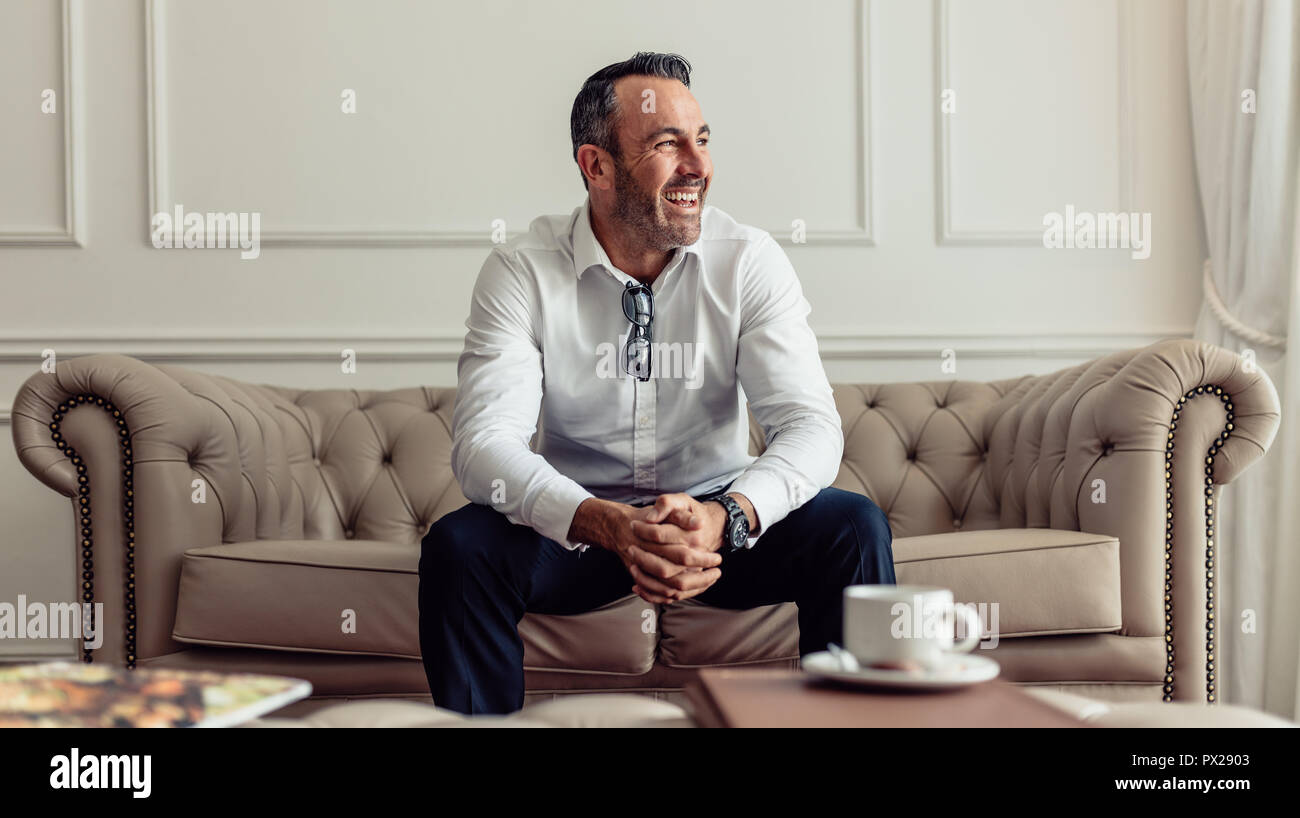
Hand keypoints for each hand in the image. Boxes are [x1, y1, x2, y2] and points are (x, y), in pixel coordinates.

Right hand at [569, 498, 721, 604]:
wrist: (619, 526)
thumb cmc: (648, 515)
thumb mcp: (668, 504)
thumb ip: (681, 514)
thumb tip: (698, 524)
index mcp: (656, 539)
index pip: (683, 555)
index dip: (702, 559)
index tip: (717, 558)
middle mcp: (647, 556)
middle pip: (676, 577)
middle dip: (700, 578)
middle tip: (717, 572)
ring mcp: (641, 569)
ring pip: (668, 589)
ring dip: (691, 588)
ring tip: (709, 580)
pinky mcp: (639, 577)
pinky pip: (657, 594)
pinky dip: (674, 595)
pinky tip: (690, 590)